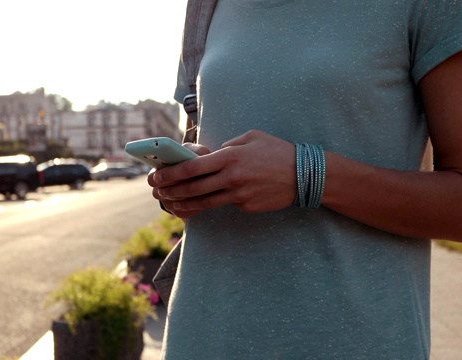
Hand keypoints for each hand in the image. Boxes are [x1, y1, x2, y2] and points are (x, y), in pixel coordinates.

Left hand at [148, 130, 296, 216]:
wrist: (305, 174)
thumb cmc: (277, 151)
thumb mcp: (251, 137)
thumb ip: (227, 145)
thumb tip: (209, 155)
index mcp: (230, 157)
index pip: (193, 167)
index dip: (171, 174)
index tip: (156, 176)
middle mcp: (232, 177)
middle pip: (193, 188)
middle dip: (170, 191)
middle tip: (156, 192)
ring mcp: (239, 195)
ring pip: (203, 202)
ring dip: (182, 203)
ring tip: (169, 203)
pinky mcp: (246, 206)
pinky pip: (223, 204)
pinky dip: (207, 204)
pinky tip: (194, 206)